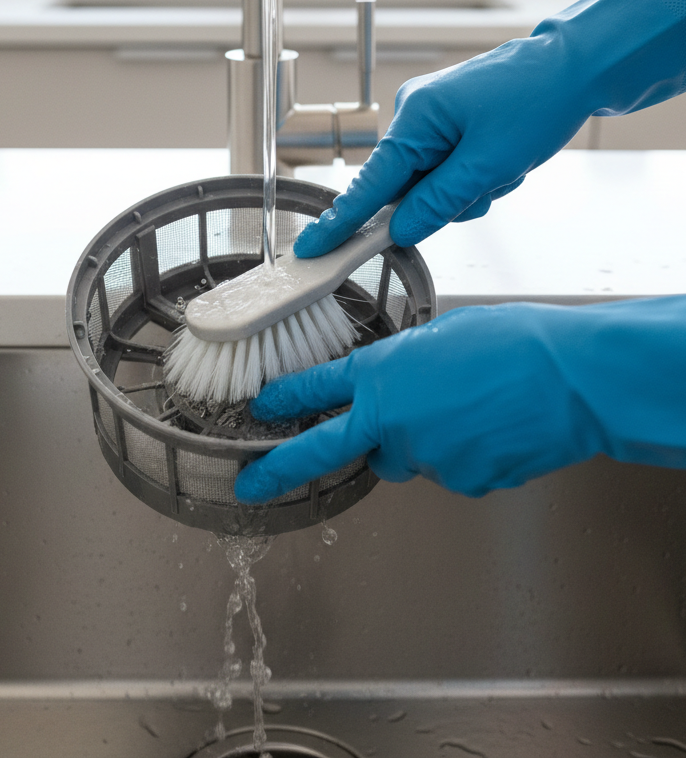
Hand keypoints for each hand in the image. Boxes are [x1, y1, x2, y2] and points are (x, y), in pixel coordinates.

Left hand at [234, 297, 685, 503]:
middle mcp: (390, 420)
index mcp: (382, 372)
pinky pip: (447, 470)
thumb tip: (400, 378)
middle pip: (322, 451)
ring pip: (403, 457)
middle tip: (252, 485)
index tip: (262, 407)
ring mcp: (424, 458)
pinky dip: (459, 454)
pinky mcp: (459, 483)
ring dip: (415, 442)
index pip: (315, 388)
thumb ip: (406, 361)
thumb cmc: (513, 342)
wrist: (568, 379)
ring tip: (464, 410)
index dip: (284, 398)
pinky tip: (489, 429)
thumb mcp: (443, 334)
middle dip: (279, 470)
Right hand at [295, 0, 685, 255]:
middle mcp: (416, 113)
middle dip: (447, 199)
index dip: (341, 222)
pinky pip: (450, 167)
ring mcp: (435, 116)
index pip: (368, 184)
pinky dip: (476, 175)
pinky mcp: (453, 121)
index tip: (312, 248)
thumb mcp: (488, 165)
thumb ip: (438, 203)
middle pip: (407, 187)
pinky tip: (505, 159)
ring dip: (469, 189)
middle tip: (488, 185)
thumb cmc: (539, 100)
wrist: (578, 66)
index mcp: (416, 118)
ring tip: (505, 166)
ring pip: (434, 182)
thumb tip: (401, 230)